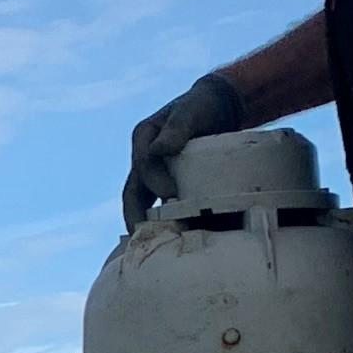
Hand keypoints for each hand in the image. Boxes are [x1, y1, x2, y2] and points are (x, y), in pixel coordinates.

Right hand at [125, 72, 243, 227]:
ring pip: (143, 204)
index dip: (155, 182)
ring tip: (156, 245)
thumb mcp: (190, 112)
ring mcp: (155, 173)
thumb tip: (159, 149)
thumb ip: (176, 129)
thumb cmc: (203, 106)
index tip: (172, 195)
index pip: (143, 166)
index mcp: (143, 139)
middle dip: (135, 216)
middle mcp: (144, 159)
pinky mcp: (170, 183)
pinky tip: (174, 238)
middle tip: (147, 236)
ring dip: (147, 224)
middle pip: (133, 193)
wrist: (220, 108)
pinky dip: (164, 222)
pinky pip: (160, 206)